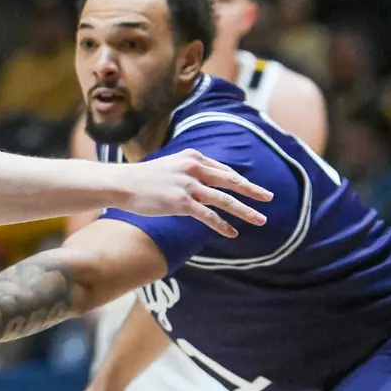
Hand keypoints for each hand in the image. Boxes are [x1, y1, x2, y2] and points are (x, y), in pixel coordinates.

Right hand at [120, 149, 272, 236]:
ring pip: (224, 199)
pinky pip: (208, 216)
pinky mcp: (182, 202)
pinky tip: (232, 233)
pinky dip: (222, 225)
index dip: (238, 180)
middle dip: (252, 190)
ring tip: (260, 220)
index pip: (222, 169)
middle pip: (230, 180)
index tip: (250, 188)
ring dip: (245, 211)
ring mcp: (188, 185)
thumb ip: (186, 172)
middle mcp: (194, 168)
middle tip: (269, 197)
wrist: (121, 183)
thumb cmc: (141, 178)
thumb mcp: (168, 166)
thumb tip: (198, 185)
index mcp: (192, 157)